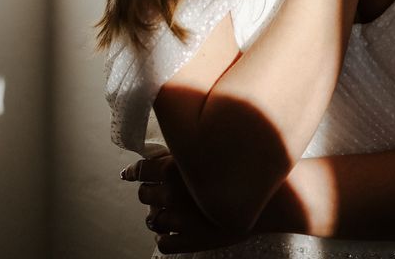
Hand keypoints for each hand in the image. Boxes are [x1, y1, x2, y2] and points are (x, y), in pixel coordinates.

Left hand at [121, 154, 249, 253]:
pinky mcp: (190, 240)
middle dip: (148, 192)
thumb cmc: (238, 168)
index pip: (140, 170)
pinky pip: (163, 243)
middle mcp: (172, 194)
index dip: (133, 172)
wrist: (265, 198)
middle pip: (144, 194)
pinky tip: (170, 230)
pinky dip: (163, 236)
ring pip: (152, 219)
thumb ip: (183, 152)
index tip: (129, 174)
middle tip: (154, 190)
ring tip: (164, 211)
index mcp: (173, 169)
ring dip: (155, 215)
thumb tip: (162, 151)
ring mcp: (179, 219)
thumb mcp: (206, 151)